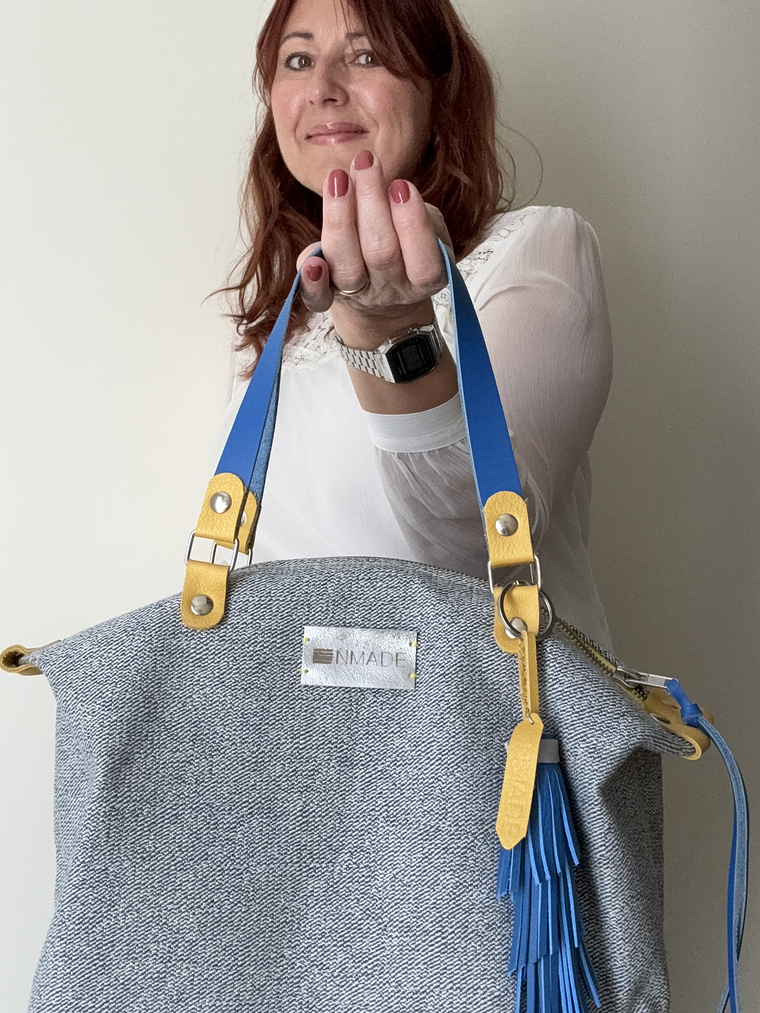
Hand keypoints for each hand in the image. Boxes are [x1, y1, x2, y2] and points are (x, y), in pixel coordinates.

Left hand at [296, 149, 453, 343]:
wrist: (382, 295)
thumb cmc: (407, 247)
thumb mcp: (429, 231)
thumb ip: (419, 216)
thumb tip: (391, 191)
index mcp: (424, 279)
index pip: (424, 263)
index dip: (413, 224)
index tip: (401, 185)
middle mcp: (391, 290)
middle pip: (381, 254)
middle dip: (372, 203)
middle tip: (366, 162)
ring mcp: (358, 295)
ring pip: (347, 268)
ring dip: (340, 220)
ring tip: (338, 178)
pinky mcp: (329, 296)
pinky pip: (318, 300)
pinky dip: (312, 283)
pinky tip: (311, 262)